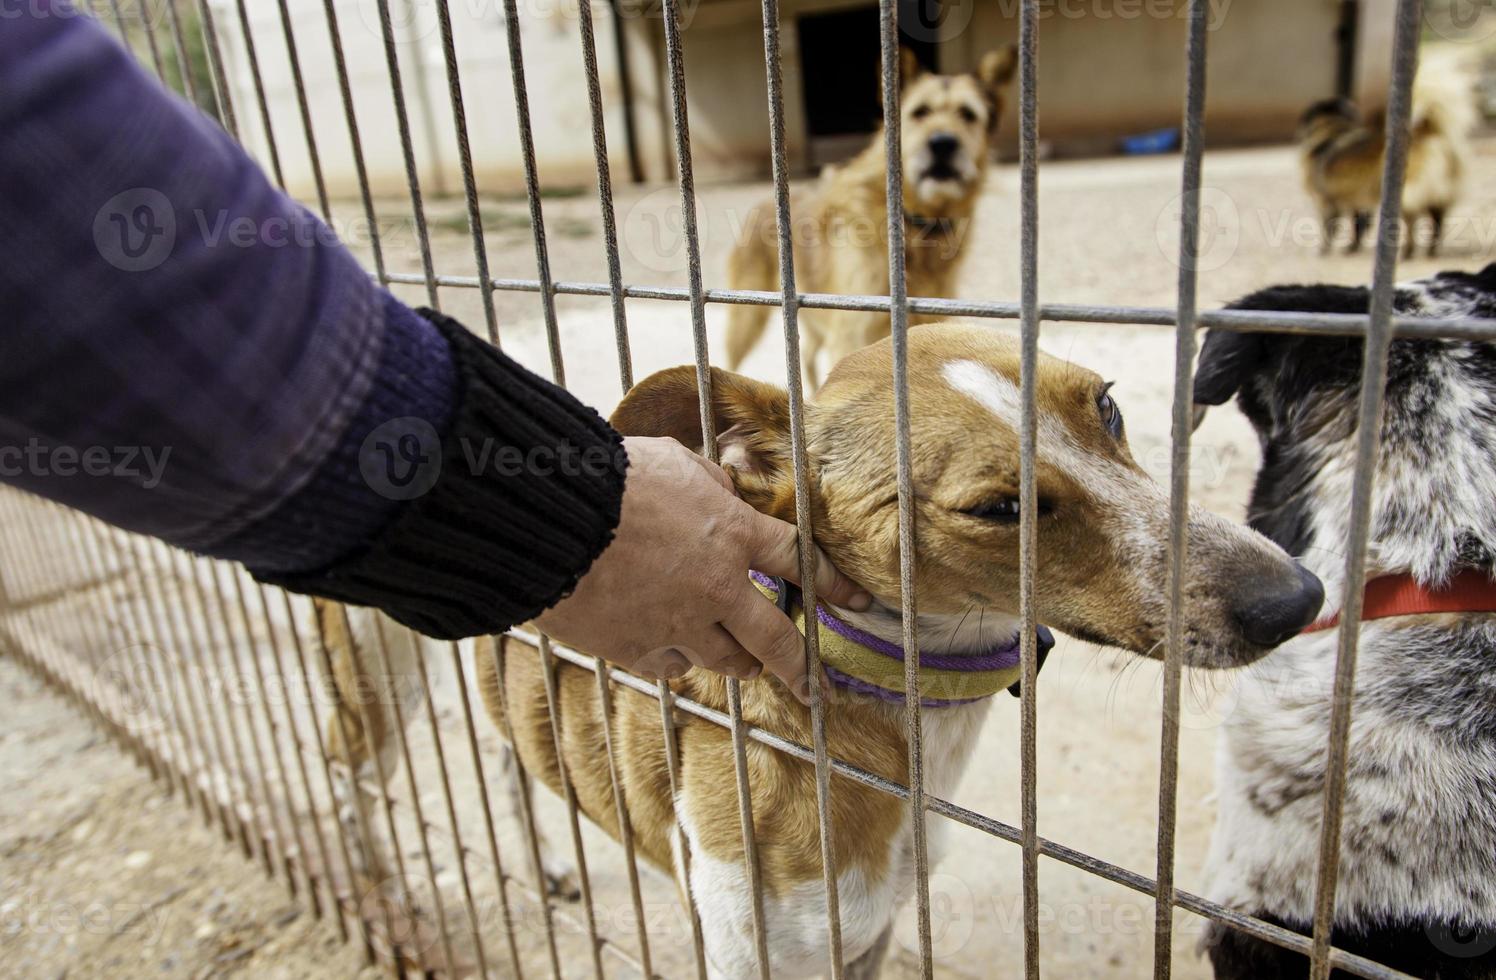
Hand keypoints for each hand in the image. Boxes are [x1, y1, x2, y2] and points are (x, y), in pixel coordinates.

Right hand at [535, 436, 871, 700]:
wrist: (549, 519)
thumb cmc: (610, 478)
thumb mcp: (673, 461)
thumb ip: (708, 483)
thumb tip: (724, 490)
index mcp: (732, 533)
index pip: (798, 559)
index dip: (832, 583)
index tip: (856, 602)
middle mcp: (716, 587)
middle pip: (777, 639)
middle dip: (802, 667)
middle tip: (817, 688)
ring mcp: (678, 623)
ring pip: (726, 661)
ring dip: (739, 662)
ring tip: (746, 666)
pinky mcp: (636, 648)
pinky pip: (671, 666)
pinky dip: (675, 659)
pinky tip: (671, 651)